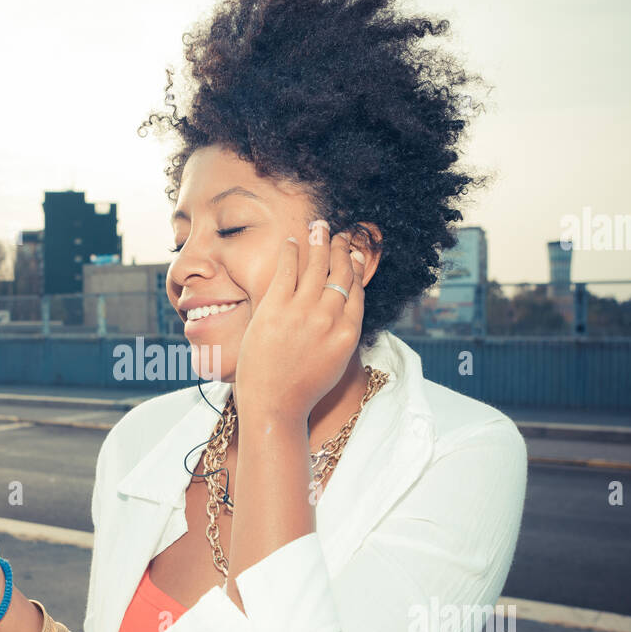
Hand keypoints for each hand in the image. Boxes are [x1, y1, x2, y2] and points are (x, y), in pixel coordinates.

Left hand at [235, 220, 366, 421]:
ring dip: (319, 242)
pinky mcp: (276, 308)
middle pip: (340, 272)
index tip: (352, 254)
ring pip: (316, 266)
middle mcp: (330, 318)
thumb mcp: (334, 361)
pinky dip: (291, 252)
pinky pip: (287, 270)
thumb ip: (340, 332)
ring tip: (319, 227)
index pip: (356, 289)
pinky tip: (292, 242)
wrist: (275, 405)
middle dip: (340, 248)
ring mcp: (303, 311)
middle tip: (337, 233)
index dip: (354, 267)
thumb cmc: (302, 388)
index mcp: (348, 332)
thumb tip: (342, 309)